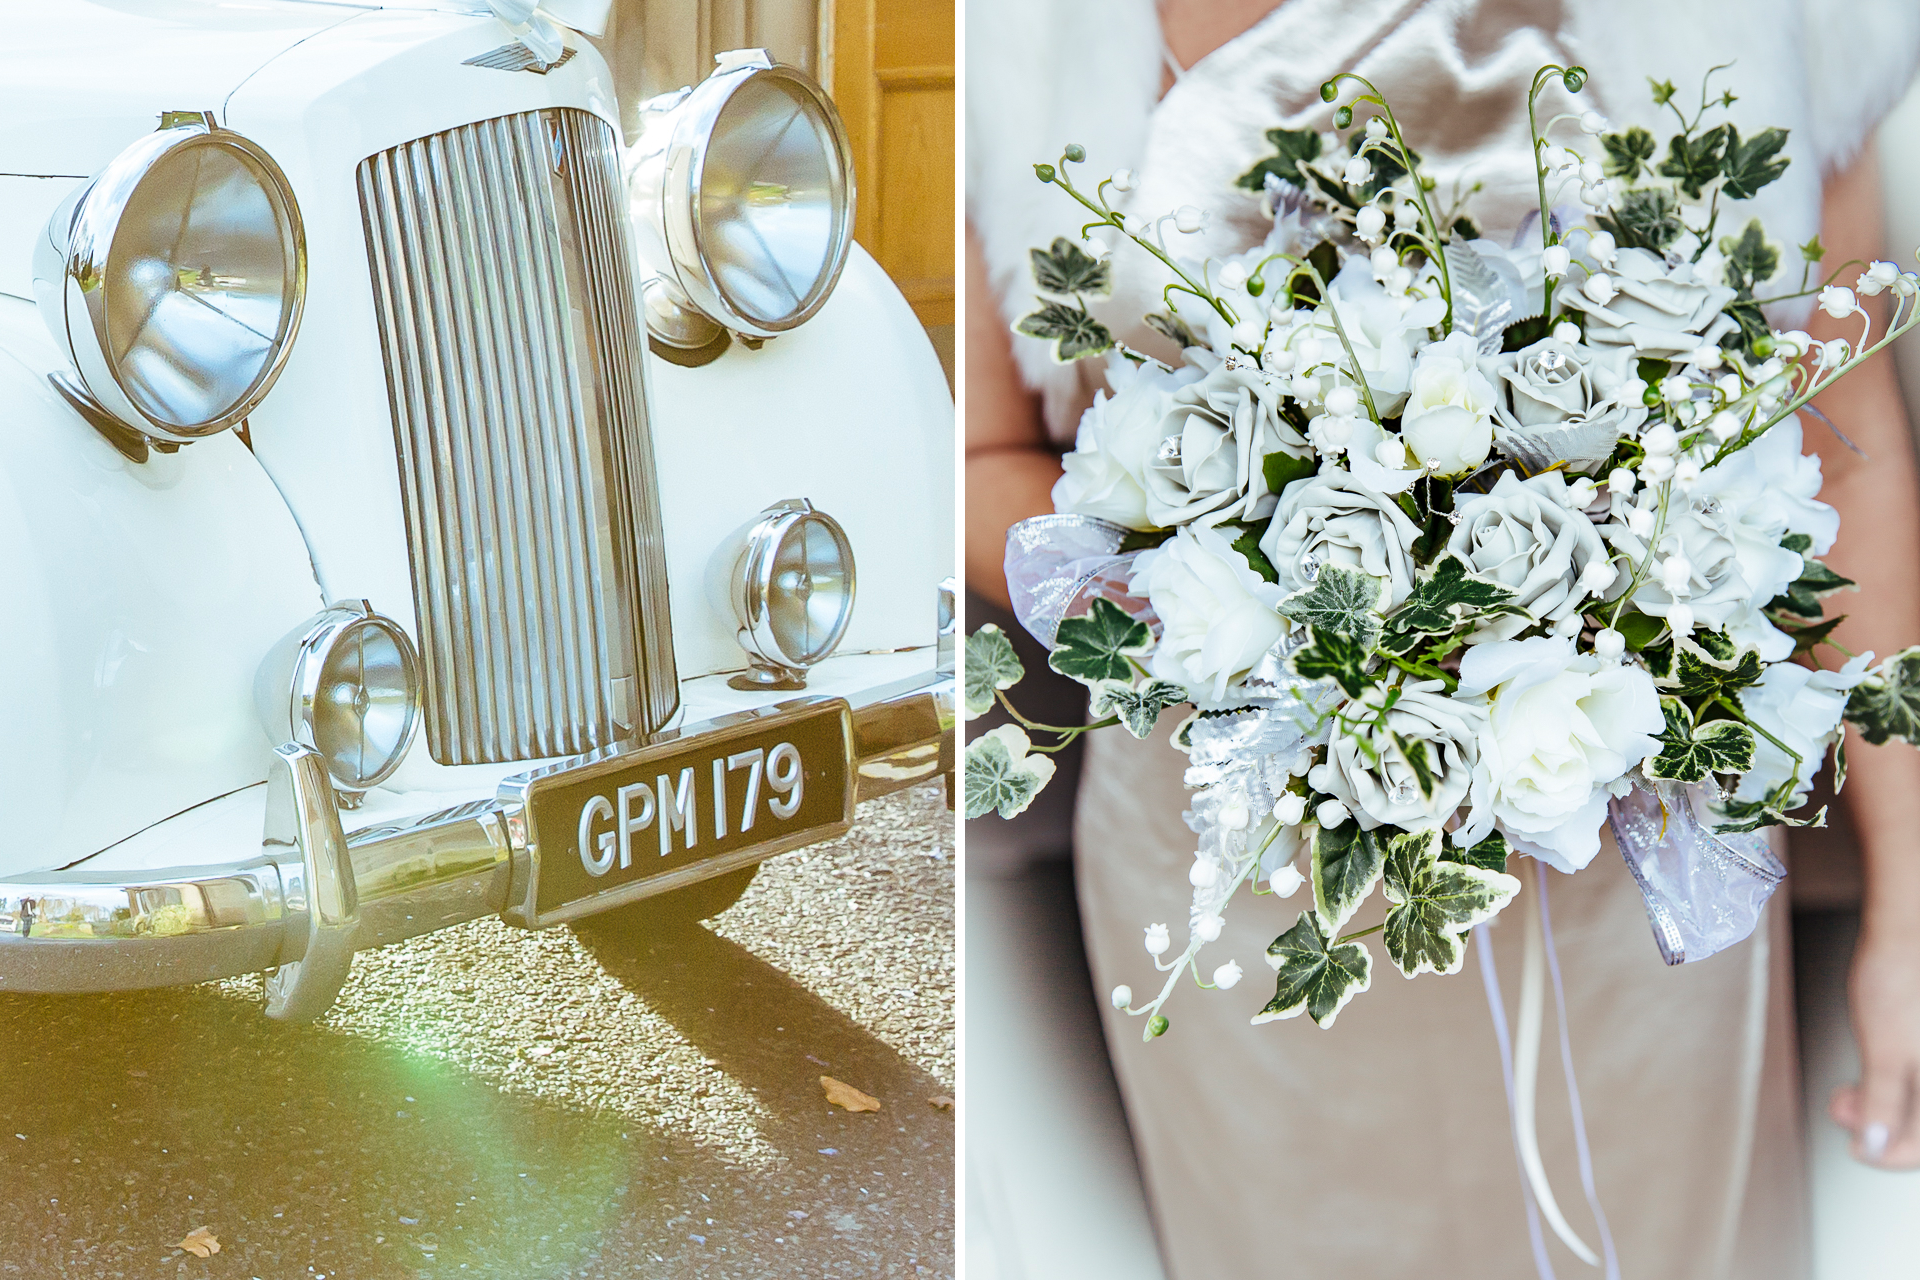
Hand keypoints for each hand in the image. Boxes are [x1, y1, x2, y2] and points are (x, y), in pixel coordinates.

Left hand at [1830, 929, 1919, 1166]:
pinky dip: (1892, 1084)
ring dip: (1882, 1105)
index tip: (1857, 1149)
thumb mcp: (1885, 1049)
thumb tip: (1877, 1146)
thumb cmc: (1900, 980)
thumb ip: (1883, 1102)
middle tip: (1845, 1111)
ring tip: (1848, 1095)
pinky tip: (1868, 1078)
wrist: (1908, 933)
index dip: (1890, 1153)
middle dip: (1880, 1124)